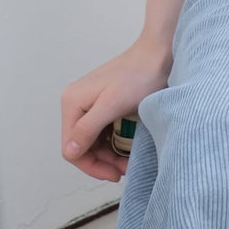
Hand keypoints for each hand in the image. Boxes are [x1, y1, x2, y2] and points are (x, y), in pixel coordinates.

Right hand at [60, 37, 172, 182]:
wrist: (158, 55)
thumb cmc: (138, 77)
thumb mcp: (112, 105)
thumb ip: (88, 128)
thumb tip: (70, 151)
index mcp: (72, 102)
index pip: (71, 148)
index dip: (91, 165)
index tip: (114, 174)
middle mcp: (76, 102)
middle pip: (81, 146)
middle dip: (101, 162)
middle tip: (124, 170)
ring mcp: (89, 103)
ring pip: (92, 141)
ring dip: (108, 155)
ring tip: (127, 162)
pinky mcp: (103, 104)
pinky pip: (102, 131)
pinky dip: (112, 143)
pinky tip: (126, 148)